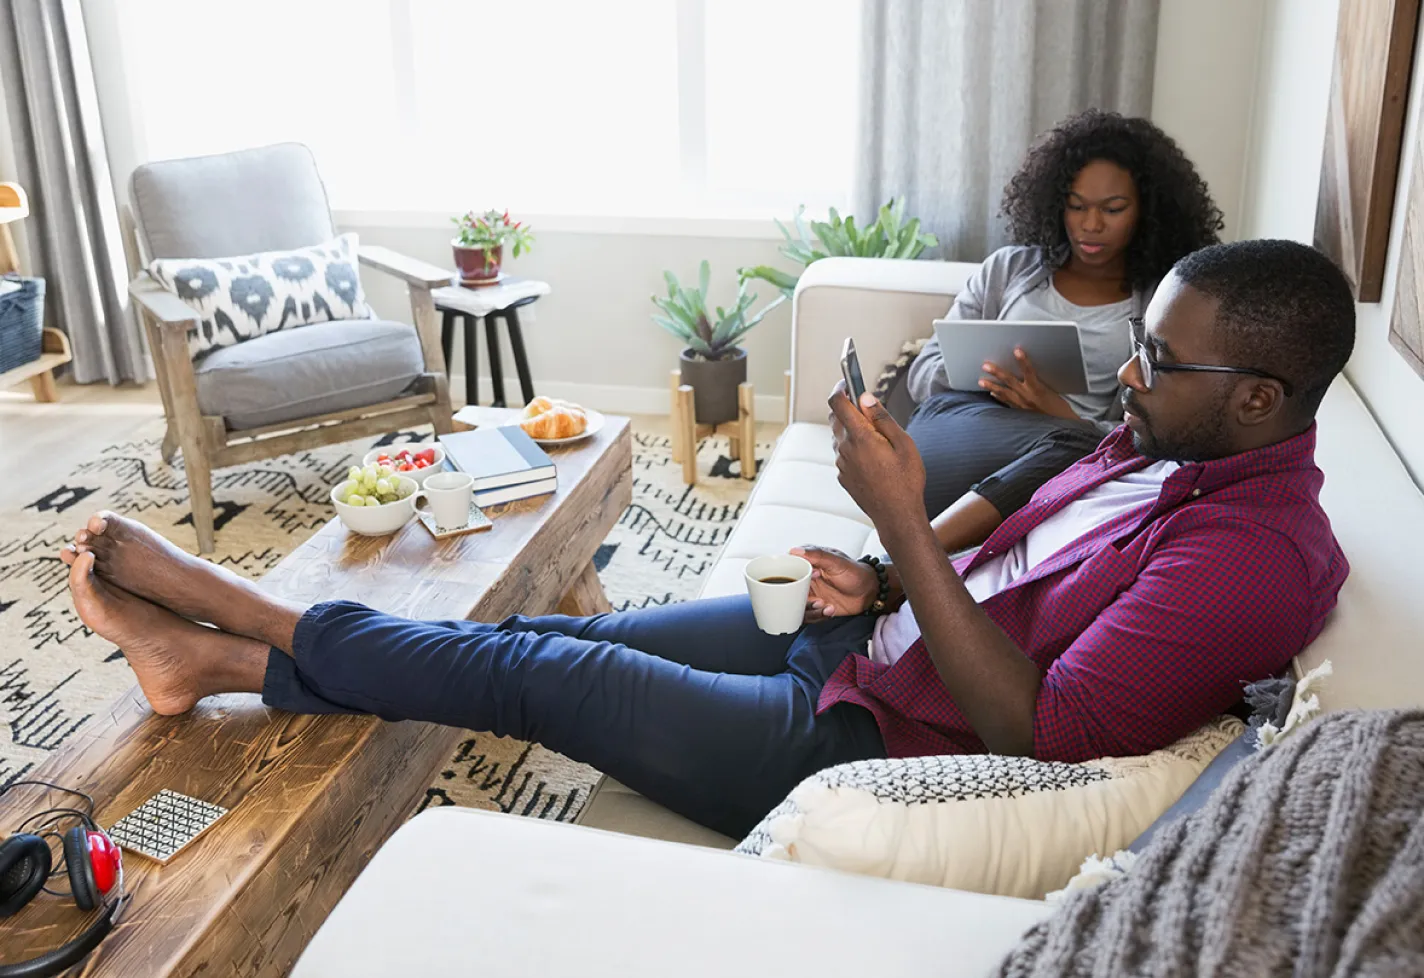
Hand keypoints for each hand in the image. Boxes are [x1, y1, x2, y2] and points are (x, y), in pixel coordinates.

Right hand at [792, 545, 876, 621]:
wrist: (869, 591)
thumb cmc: (855, 572)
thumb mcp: (837, 561)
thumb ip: (817, 555)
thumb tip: (794, 550)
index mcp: (807, 563)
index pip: (786, 568)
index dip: (790, 577)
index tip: (803, 581)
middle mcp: (805, 579)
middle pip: (787, 590)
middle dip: (796, 598)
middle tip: (814, 599)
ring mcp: (809, 594)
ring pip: (794, 605)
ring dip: (808, 609)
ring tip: (823, 604)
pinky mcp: (815, 608)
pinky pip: (806, 616)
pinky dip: (817, 615)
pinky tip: (830, 609)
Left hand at [827, 383, 926, 526]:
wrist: (897, 515)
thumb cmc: (906, 481)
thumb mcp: (903, 443)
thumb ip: (882, 418)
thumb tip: (865, 398)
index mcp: (860, 437)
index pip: (838, 403)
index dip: (840, 387)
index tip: (847, 381)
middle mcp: (845, 449)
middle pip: (835, 417)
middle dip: (847, 407)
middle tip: (867, 409)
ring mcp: (841, 464)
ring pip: (839, 436)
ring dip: (851, 428)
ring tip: (876, 436)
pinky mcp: (842, 476)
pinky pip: (843, 453)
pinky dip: (853, 447)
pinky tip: (873, 456)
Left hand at [978, 348, 1078, 419]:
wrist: (1059, 428)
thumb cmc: (1059, 410)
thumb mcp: (1052, 392)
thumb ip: (1039, 383)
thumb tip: (1031, 374)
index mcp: (1038, 389)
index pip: (1029, 371)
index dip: (1023, 361)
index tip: (1017, 351)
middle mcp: (1027, 396)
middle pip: (1009, 381)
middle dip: (997, 372)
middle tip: (986, 366)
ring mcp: (1021, 404)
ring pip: (1003, 392)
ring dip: (991, 386)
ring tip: (981, 381)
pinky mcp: (1019, 412)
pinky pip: (1006, 402)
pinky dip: (999, 396)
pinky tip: (992, 393)